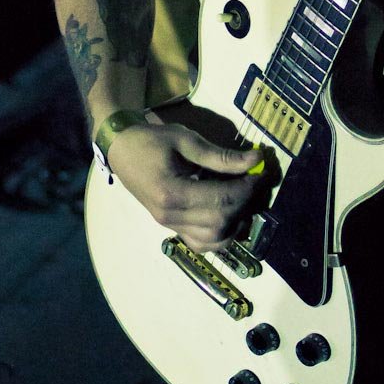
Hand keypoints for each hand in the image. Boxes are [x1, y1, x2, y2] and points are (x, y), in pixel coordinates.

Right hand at [106, 121, 271, 252]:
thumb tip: (256, 160)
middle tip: (255, 182)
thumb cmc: (152, 141)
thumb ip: (221, 156)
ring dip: (236, 221)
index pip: (221, 198)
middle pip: (220, 221)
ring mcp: (169, 225)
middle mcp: (169, 216)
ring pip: (213, 239)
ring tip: (244, 198)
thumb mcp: (186, 140)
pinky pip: (201, 244)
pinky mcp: (172, 228)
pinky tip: (229, 215)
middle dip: (245, 202)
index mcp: (171, 192)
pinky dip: (221, 236)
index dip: (247, 187)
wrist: (122, 150)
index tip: (260, 172)